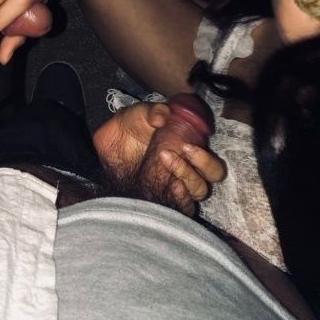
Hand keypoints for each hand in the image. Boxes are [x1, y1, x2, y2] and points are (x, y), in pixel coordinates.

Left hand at [93, 103, 225, 215]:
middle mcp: (188, 169)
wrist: (106, 145)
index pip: (212, 163)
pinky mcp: (161, 196)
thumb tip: (163, 117)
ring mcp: (175, 185)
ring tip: (164, 163)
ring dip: (186, 179)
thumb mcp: (140, 113)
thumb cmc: (128, 127)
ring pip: (198, 192)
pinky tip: (167, 188)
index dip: (205, 158)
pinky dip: (179, 201)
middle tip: (177, 152)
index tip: (185, 146)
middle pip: (212, 178)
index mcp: (189, 149)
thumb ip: (154, 111)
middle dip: (202, 166)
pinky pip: (181, 207)